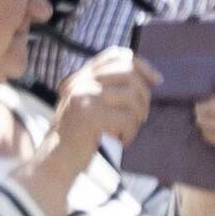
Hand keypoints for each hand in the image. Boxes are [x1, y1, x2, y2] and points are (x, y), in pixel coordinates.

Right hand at [32, 47, 147, 176]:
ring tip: (127, 131)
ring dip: (138, 117)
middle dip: (144, 95)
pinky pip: (128, 118)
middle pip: (128, 72)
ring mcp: (83, 96)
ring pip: (132, 96)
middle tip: (140, 116)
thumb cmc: (81, 135)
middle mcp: (79, 81)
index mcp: (81, 76)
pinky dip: (130, 133)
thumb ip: (112, 88)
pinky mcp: (89, 115)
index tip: (157, 81)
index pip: (116, 55)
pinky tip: (120, 141)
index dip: (141, 65)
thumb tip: (152, 77)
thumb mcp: (94, 104)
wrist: (57, 160)